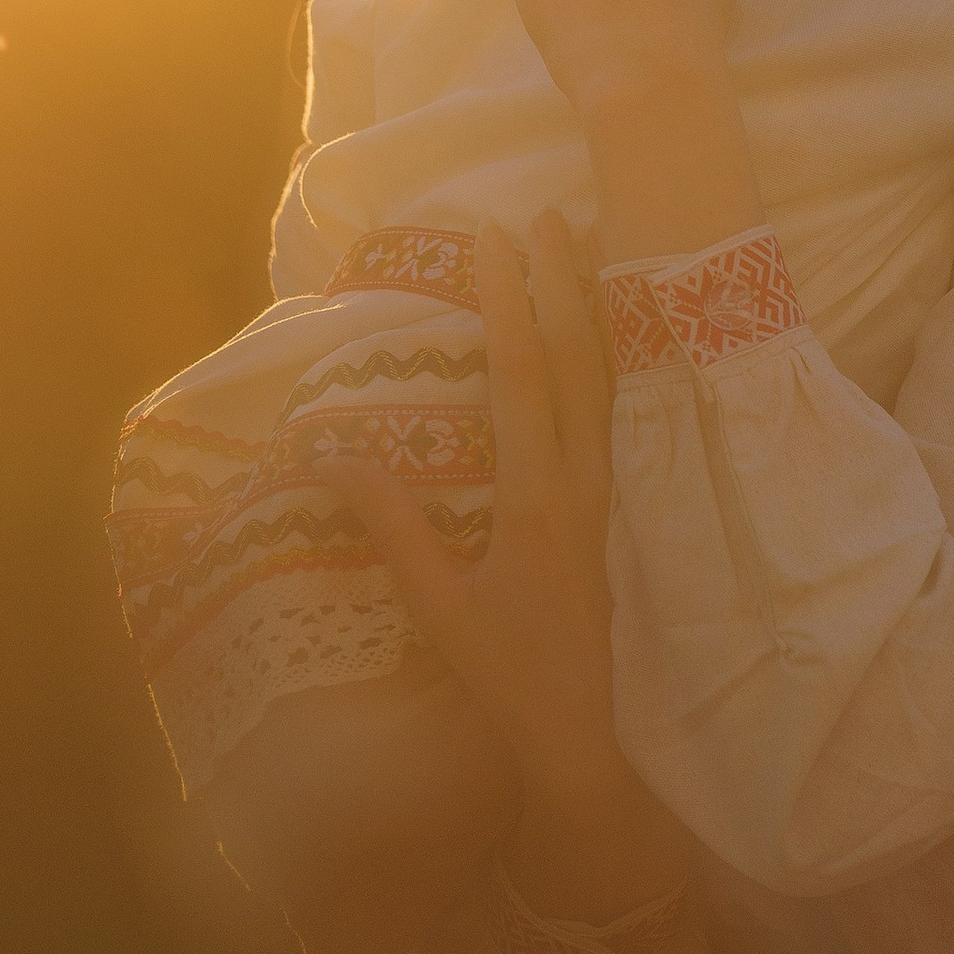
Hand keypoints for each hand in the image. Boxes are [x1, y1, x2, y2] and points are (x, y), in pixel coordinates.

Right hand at [323, 214, 684, 918]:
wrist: (588, 742)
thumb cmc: (508, 679)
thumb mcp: (438, 608)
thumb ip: (392, 527)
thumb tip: (332, 453)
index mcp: (540, 498)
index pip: (522, 375)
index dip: (508, 300)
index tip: (495, 237)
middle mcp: (586, 483)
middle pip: (577, 358)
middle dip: (560, 280)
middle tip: (546, 211)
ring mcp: (612, 496)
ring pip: (610, 378)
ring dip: (593, 308)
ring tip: (585, 248)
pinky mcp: (621, 513)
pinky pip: (620, 413)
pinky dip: (612, 358)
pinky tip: (607, 339)